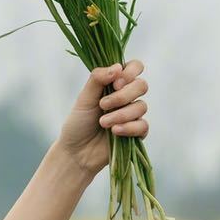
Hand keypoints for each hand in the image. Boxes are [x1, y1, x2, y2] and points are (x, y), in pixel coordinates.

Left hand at [55, 58, 149, 178]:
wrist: (76, 152)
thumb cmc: (78, 123)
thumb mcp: (84, 98)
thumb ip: (98, 79)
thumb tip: (117, 67)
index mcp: (115, 84)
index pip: (135, 67)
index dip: (130, 71)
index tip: (116, 82)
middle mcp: (127, 97)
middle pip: (141, 85)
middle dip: (123, 95)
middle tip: (103, 105)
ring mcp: (133, 115)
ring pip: (141, 106)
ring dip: (121, 114)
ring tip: (103, 123)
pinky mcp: (137, 133)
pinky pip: (143, 126)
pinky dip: (129, 128)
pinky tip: (115, 132)